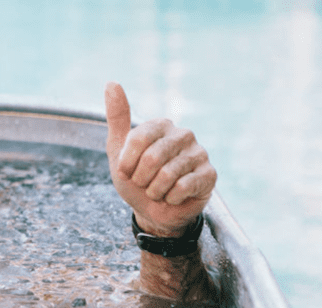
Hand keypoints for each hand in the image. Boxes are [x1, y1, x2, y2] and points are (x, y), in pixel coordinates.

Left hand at [104, 82, 215, 236]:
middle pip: (152, 158)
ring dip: (155, 191)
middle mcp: (184, 134)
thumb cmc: (134, 178)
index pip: (137, 139)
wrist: (152, 211)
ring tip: (158, 190)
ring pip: (167, 175)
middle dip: (141, 179)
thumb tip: (111, 83)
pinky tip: (174, 197)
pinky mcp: (210, 174)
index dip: (126, 162)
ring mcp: (200, 153)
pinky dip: (170, 198)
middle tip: (144, 183)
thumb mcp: (117, 150)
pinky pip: (183, 187)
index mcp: (161, 125)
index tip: (126, 171)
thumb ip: (117, 117)